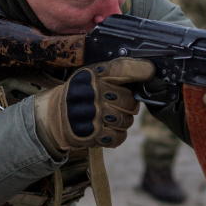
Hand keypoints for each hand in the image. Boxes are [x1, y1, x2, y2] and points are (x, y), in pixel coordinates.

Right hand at [34, 58, 155, 154]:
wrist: (54, 115)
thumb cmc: (81, 93)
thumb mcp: (93, 74)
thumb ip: (119, 71)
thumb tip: (149, 70)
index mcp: (95, 74)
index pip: (124, 68)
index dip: (142, 70)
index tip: (150, 72)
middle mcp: (94, 92)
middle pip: (130, 100)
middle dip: (128, 105)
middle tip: (116, 104)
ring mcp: (94, 114)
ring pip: (127, 120)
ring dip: (121, 121)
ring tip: (108, 117)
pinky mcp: (93, 134)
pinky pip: (119, 137)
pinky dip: (115, 135)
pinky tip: (105, 129)